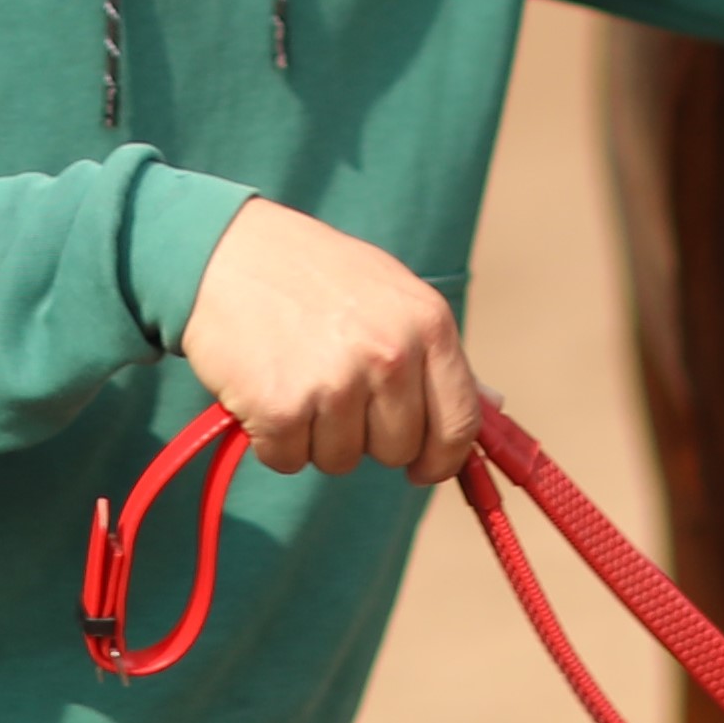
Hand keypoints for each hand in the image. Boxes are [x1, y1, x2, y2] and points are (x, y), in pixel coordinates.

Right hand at [180, 196, 484, 483]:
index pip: (460, 424)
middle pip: (398, 450)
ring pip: (341, 461)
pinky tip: (267, 390)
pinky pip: (288, 460)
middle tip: (337, 391)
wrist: (229, 254)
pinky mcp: (281, 407)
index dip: (442, 458)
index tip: (423, 468)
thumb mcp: (396, 298)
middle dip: (368, 437)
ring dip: (317, 436)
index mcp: (429, 325)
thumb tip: (494, 404)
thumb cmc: (320, 278)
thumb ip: (440, 356)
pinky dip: (273, 440)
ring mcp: (336, 382)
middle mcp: (390, 354)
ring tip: (300, 378)